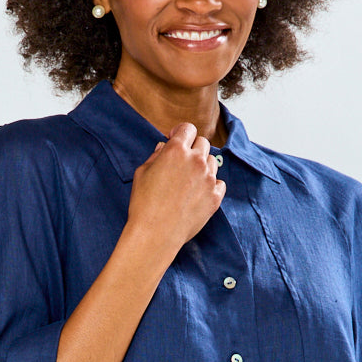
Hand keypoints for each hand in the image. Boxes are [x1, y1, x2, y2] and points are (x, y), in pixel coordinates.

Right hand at [126, 122, 225, 257]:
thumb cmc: (144, 204)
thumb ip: (155, 156)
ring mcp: (208, 179)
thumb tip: (163, 147)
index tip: (176, 139)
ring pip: (212, 161)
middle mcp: (196, 161)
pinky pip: (219, 183)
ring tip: (189, 180)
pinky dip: (211, 184)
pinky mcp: (215, 197)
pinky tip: (199, 192)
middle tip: (182, 161)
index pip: (188, 128)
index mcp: (176, 150)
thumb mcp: (142, 173)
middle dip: (193, 148)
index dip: (181, 132)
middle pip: (203, 143)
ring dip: (202, 165)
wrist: (156, 233)